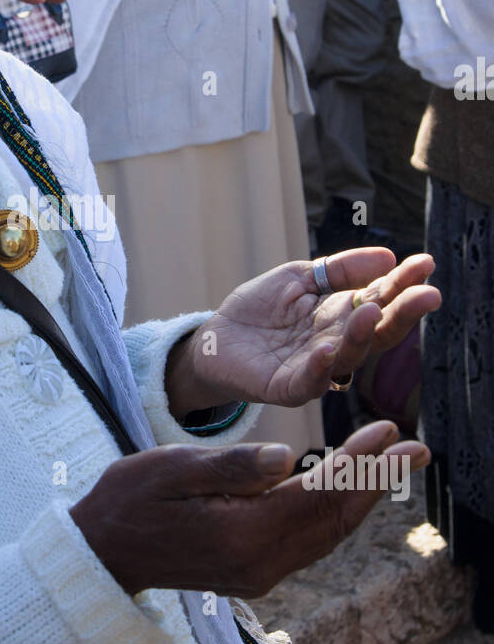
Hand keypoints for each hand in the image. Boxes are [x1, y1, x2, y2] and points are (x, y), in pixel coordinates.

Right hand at [70, 422, 428, 597]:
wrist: (101, 555)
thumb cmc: (127, 501)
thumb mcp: (170, 470)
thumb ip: (231, 467)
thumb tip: (287, 460)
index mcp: (241, 534)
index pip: (316, 495)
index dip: (358, 464)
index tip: (390, 431)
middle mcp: (259, 563)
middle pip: (333, 520)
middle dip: (377, 484)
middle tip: (416, 450)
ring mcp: (259, 574)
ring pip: (326, 534)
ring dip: (362, 500)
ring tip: (394, 466)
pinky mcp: (254, 572)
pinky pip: (309, 542)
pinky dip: (335, 514)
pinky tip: (347, 491)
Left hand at [165, 248, 440, 415]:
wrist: (215, 338)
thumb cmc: (260, 309)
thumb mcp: (299, 277)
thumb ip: (339, 269)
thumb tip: (388, 256)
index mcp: (342, 315)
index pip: (381, 299)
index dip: (403, 283)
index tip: (426, 263)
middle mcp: (337, 344)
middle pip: (376, 331)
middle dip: (403, 312)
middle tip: (428, 294)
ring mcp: (315, 368)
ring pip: (348, 355)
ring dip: (362, 334)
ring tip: (373, 309)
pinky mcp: (286, 387)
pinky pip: (309, 382)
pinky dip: (320, 367)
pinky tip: (327, 349)